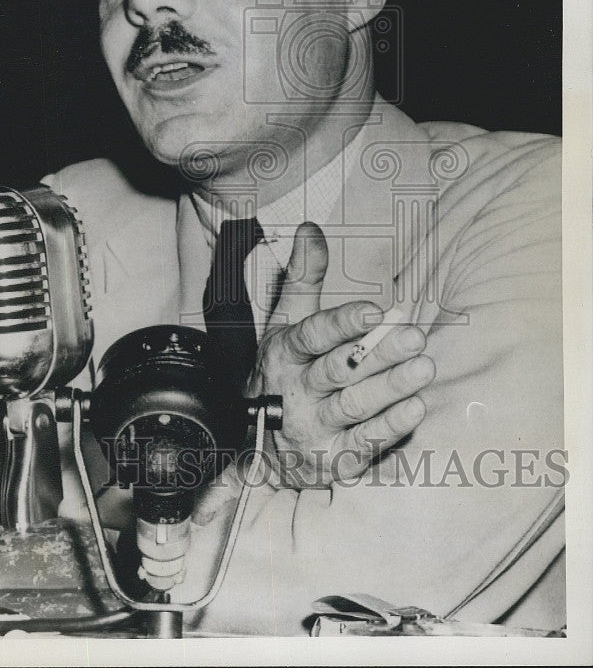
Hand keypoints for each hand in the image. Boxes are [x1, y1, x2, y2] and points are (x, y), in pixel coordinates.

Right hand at [247, 221, 434, 487]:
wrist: (260, 445)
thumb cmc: (284, 370)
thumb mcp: (285, 322)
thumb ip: (303, 276)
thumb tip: (310, 227)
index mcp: (285, 352)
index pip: (313, 336)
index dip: (342, 324)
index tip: (373, 311)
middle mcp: (296, 390)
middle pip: (339, 370)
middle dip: (378, 354)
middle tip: (415, 337)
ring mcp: (313, 426)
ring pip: (354, 406)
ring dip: (390, 387)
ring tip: (424, 368)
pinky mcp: (332, 458)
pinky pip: (363, 443)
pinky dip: (389, 426)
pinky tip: (416, 407)